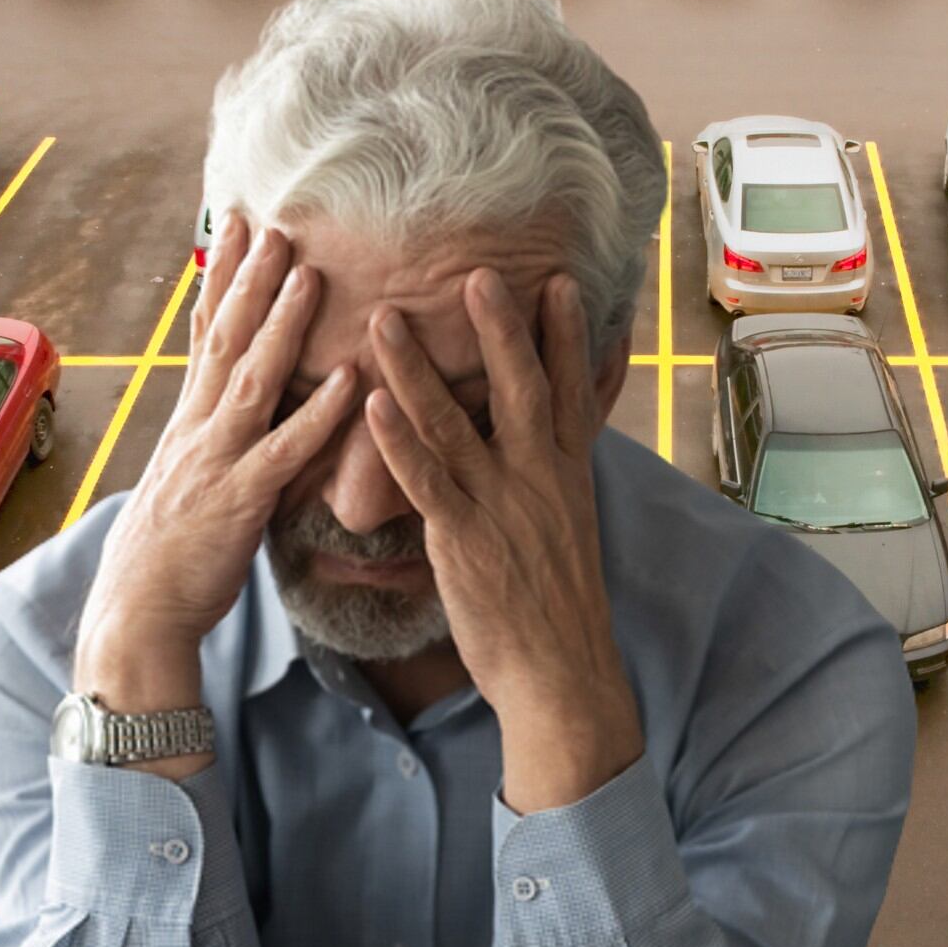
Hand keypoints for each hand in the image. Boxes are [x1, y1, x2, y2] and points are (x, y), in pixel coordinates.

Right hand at [72, 213, 358, 721]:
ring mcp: (216, 462)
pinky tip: (348, 378)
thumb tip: (228, 409)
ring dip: (280, 323)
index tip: (233, 226)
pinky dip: (319, 414)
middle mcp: (197, 430)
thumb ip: (211, 440)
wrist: (136, 618)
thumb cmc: (166, 557)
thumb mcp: (184, 482)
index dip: (218, 278)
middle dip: (248, 277)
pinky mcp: (240, 502)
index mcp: (187, 423)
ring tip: (309, 272)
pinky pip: (285, 451)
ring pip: (251, 379)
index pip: (202, 334)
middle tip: (274, 221)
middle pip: (223, 338)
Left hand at [364, 268, 640, 814]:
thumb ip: (554, 476)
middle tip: (477, 273)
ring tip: (386, 319)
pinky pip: (426, 480)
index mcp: (569, 474)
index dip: (566, 336)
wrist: (562, 673)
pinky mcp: (463, 539)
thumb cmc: (559, 605)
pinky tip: (374, 402)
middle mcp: (540, 478)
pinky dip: (398, 439)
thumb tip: (553, 443)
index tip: (561, 283)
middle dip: (500, 329)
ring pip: (456, 423)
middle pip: (521, 389)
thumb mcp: (571, 527)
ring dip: (418, 368)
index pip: (574, 391)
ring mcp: (501, 506)